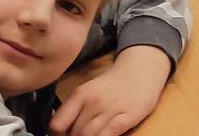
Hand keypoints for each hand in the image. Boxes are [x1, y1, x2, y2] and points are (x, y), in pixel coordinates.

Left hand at [50, 45, 171, 135]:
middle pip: (74, 133)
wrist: (141, 69)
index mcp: (80, 95)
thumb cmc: (112, 85)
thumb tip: (59, 130)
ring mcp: (111, 109)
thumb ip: (74, 109)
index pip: (57, 124)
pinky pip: (110, 133)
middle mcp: (93, 102)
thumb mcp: (88, 92)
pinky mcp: (129, 115)